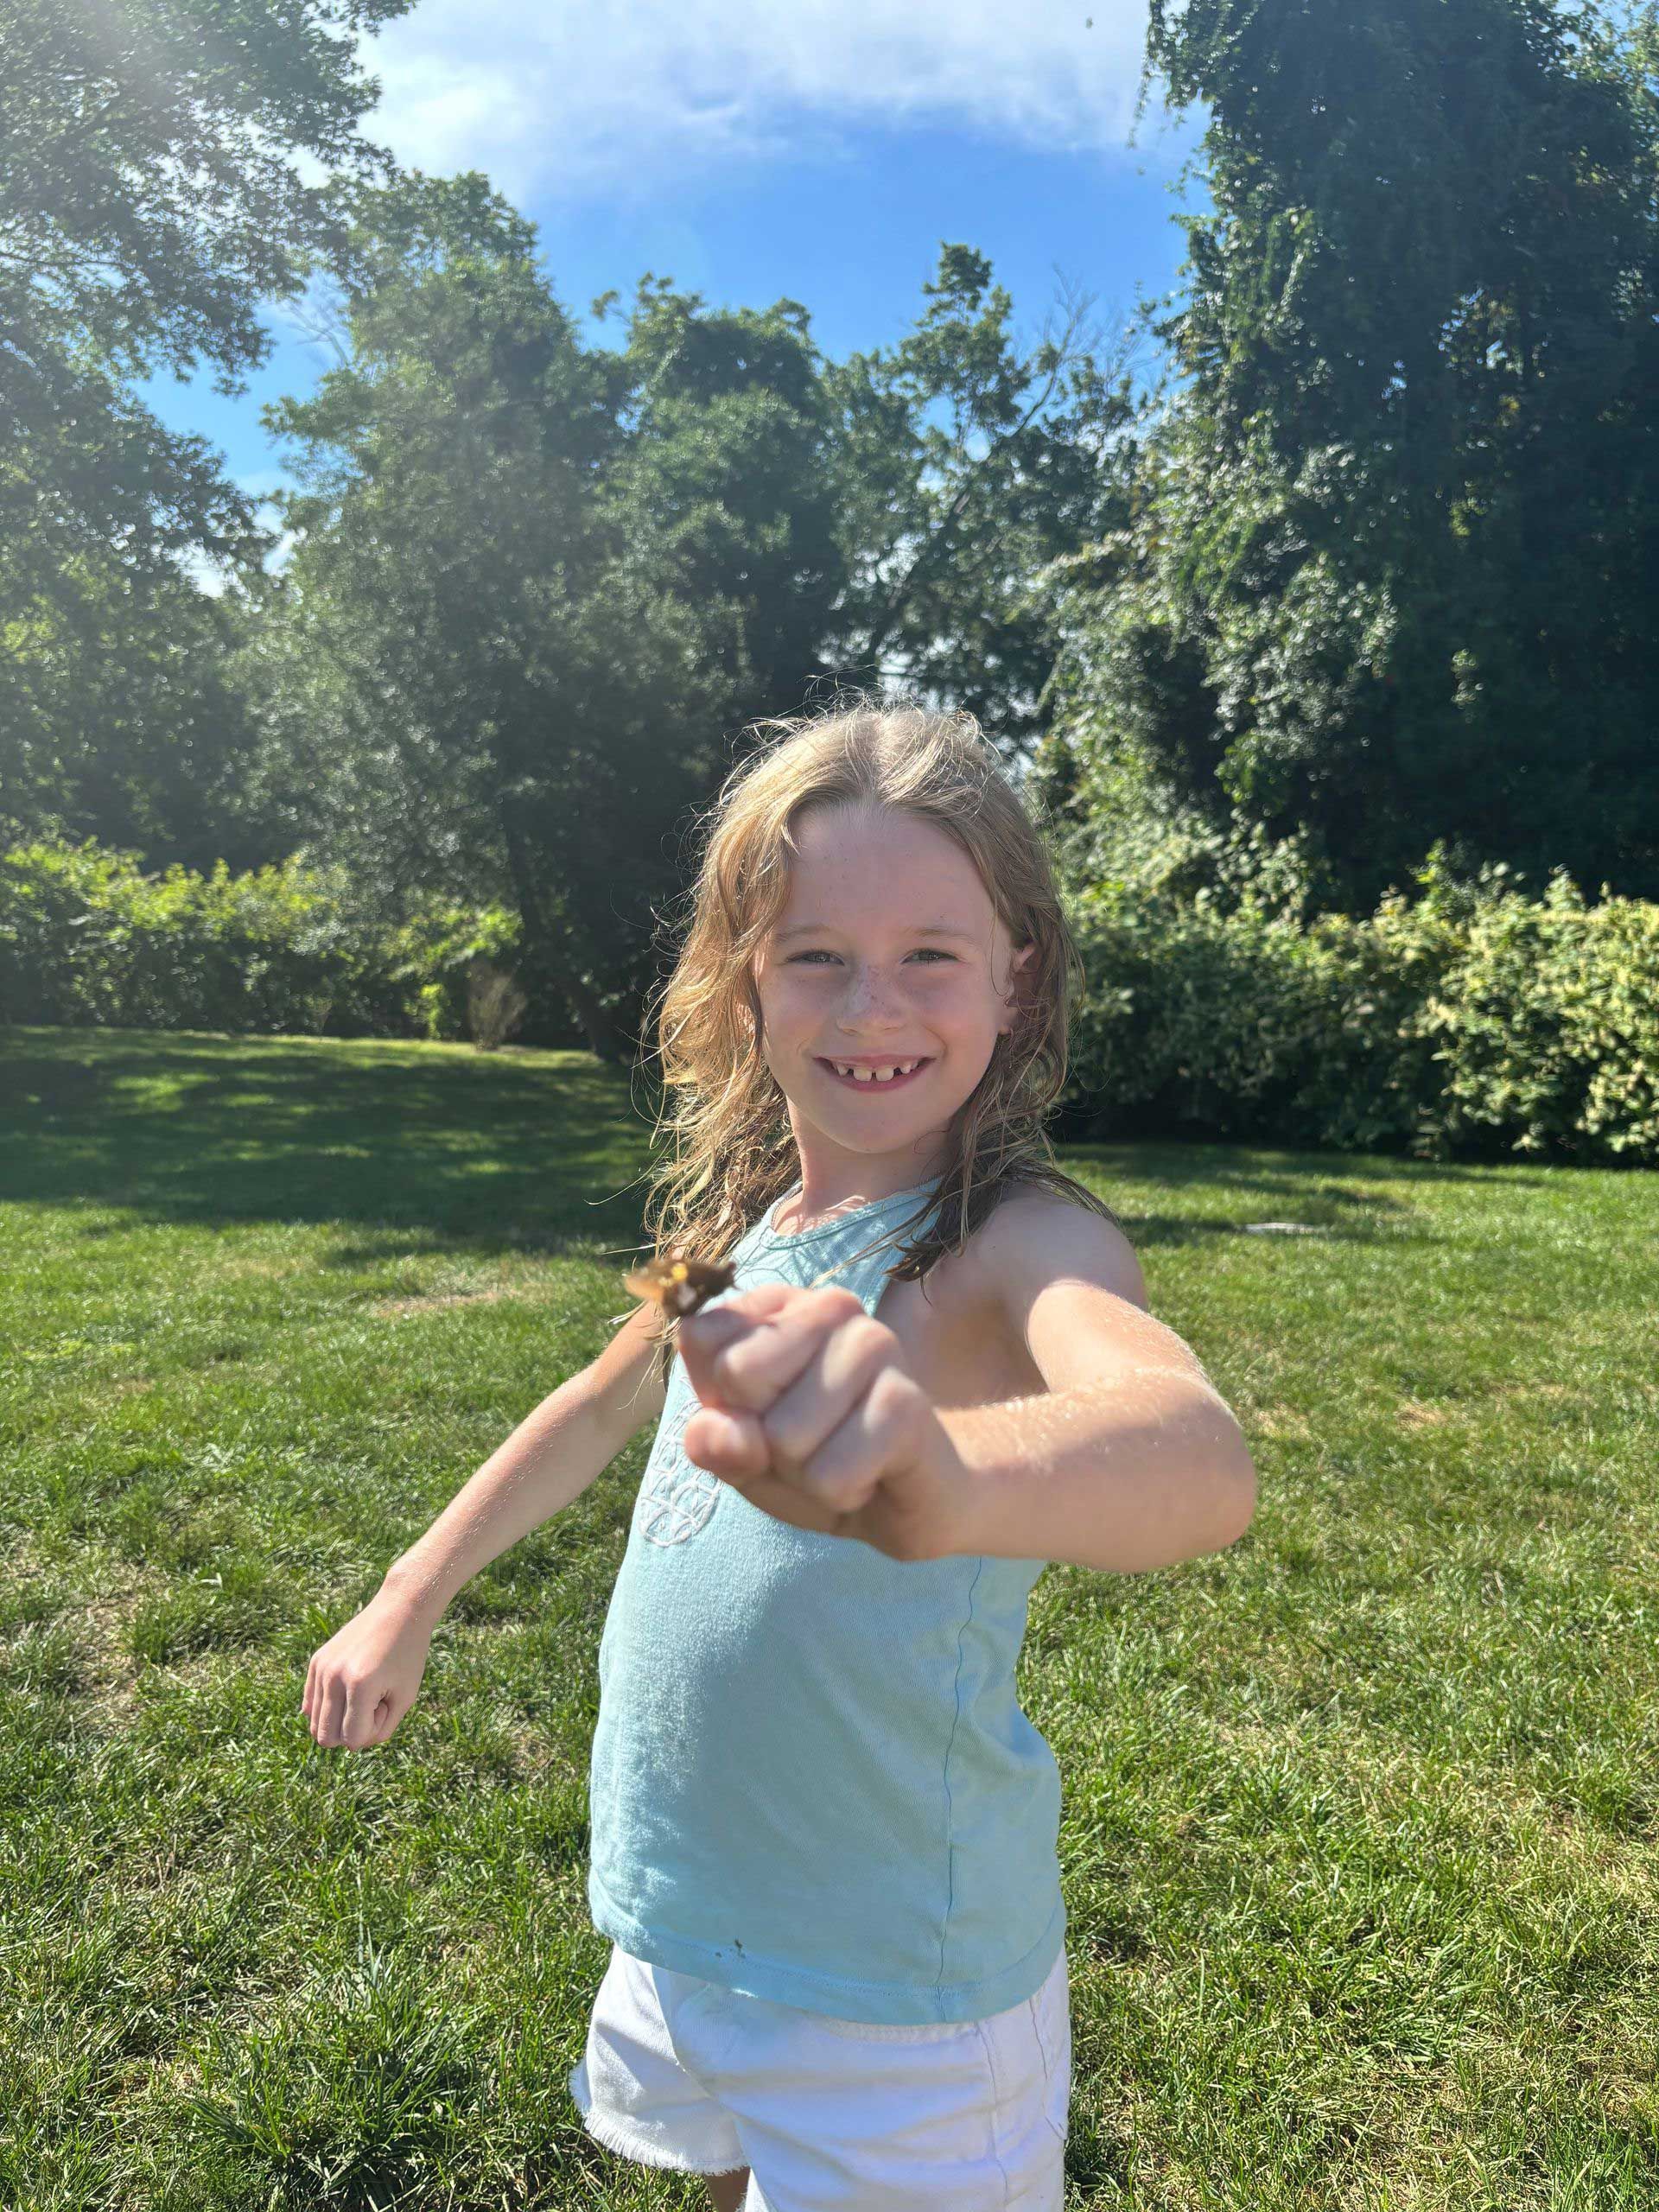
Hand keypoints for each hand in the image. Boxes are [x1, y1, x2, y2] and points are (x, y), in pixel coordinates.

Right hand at [302, 1588, 434, 1750]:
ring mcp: (321, 1667)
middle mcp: (334, 1676)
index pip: (352, 1740)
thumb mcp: (405, 1699)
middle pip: (325, 1737)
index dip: (373, 1729)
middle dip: (351, 1731)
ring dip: (341, 1718)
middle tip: (373, 1702)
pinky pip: (310, 1704)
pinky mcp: (316, 1661)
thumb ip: (379, 1731)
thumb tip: (349, 1744)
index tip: (387, 1703)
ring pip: (315, 1723)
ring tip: (363, 1693)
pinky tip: (350, 1689)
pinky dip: (329, 1707)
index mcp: (360, 1685)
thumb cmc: (408, 1656)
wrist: (399, 1611)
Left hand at [675, 1282, 974, 1561]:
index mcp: (781, 1304)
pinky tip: (873, 1474)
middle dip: (760, 1436)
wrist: (914, 1497)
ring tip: (843, 1457)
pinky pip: (830, 1475)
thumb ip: (718, 1442)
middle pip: (738, 1375)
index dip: (718, 1398)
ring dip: (805, 1474)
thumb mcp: (749, 1457)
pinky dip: (841, 1494)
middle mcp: (830, 1307)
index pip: (700, 1337)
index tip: (760, 1413)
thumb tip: (711, 1432)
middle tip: (807, 1442)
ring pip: (784, 1436)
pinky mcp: (905, 1401)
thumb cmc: (820, 1460)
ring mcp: (874, 1344)